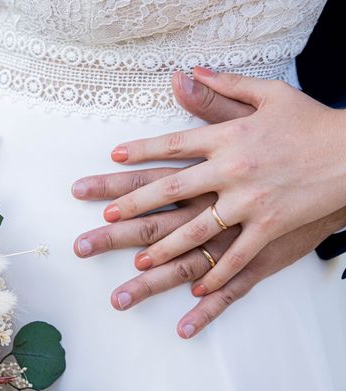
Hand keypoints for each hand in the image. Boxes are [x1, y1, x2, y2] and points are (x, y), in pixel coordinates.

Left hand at [105, 68, 345, 296]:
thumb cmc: (310, 123)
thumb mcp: (269, 95)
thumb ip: (223, 89)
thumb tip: (185, 75)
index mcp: (227, 138)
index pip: (172, 144)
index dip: (141, 151)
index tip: (114, 157)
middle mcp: (230, 171)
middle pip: (170, 191)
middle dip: (133, 206)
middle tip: (104, 220)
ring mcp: (249, 203)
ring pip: (195, 232)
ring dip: (163, 250)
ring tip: (137, 266)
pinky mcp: (270, 229)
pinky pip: (237, 258)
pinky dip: (216, 276)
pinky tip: (195, 291)